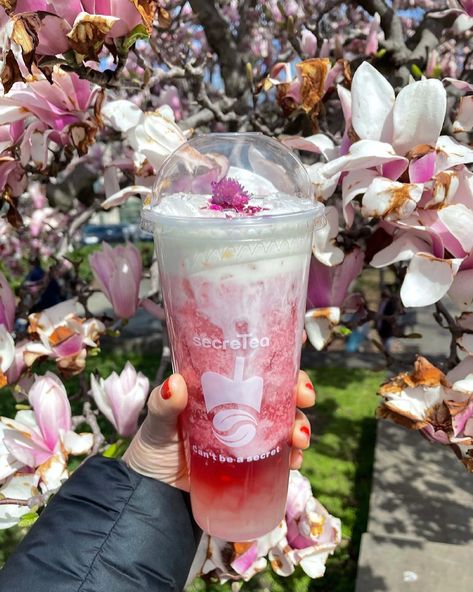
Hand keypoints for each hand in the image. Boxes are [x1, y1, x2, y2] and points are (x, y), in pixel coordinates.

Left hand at [123, 370, 315, 490]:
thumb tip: (175, 385)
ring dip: (300, 426)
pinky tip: (294, 461)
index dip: (280, 360)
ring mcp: (249, 436)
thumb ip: (164, 405)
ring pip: (286, 423)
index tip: (298, 356)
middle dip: (298, 393)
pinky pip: (280, 457)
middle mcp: (242, 407)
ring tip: (299, 439)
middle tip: (304, 398)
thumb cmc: (155, 445)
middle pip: (279, 393)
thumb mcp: (159, 421)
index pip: (255, 367)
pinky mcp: (251, 464)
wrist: (153, 491)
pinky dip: (292, 457)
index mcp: (222, 388)